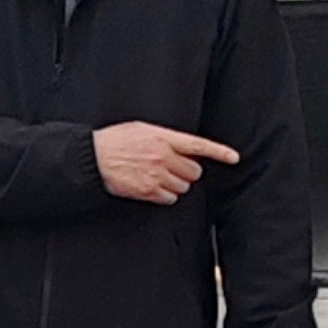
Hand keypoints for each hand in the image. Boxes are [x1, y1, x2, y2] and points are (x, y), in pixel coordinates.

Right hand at [93, 122, 239, 204]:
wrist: (93, 158)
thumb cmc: (114, 141)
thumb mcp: (142, 129)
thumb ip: (165, 137)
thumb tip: (182, 147)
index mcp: (162, 137)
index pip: (198, 145)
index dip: (219, 152)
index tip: (234, 157)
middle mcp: (163, 156)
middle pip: (194, 171)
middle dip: (187, 172)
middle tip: (172, 168)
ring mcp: (156, 175)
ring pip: (183, 186)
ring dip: (175, 184)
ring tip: (157, 176)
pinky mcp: (148, 191)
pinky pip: (170, 198)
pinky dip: (165, 195)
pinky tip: (152, 187)